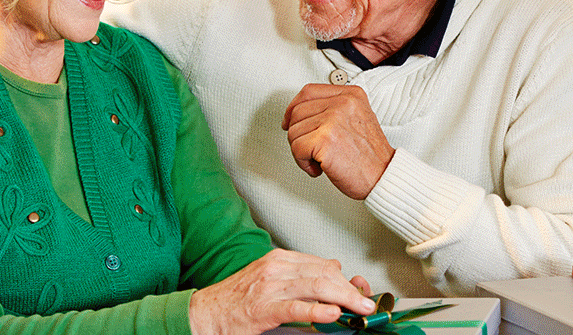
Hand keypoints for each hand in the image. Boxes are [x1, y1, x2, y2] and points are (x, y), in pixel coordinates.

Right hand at [188, 249, 375, 334]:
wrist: (205, 313)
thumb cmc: (237, 299)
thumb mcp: (271, 279)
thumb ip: (301, 274)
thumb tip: (333, 269)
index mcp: (280, 259)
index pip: (323, 265)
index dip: (346, 279)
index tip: (361, 291)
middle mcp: (277, 268)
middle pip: (325, 274)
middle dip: (350, 290)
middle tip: (367, 304)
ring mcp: (270, 287)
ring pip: (316, 287)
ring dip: (344, 299)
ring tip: (361, 309)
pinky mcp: (264, 308)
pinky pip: (296, 307)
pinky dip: (317, 310)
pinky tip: (332, 314)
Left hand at [282, 84, 394, 198]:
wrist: (383, 176)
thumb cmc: (370, 155)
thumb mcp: (357, 118)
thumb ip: (334, 108)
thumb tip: (300, 112)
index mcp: (351, 94)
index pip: (308, 92)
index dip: (293, 108)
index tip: (290, 121)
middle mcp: (343, 103)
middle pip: (297, 112)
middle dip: (298, 135)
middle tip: (312, 150)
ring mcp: (333, 119)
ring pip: (294, 132)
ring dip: (301, 152)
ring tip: (320, 160)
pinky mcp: (325, 139)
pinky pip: (297, 148)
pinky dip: (303, 163)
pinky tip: (318, 168)